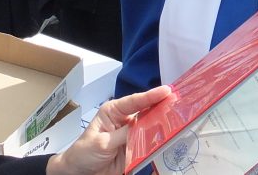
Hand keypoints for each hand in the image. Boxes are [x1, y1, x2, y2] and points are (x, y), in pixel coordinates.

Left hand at [46, 85, 172, 174]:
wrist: (79, 173)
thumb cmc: (84, 152)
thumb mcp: (102, 142)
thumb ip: (123, 135)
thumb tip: (143, 127)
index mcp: (114, 111)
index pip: (134, 101)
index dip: (151, 95)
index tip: (166, 90)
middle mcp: (124, 121)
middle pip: (146, 112)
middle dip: (161, 107)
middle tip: (178, 102)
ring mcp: (131, 135)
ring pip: (150, 128)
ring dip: (162, 125)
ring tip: (178, 119)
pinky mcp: (135, 150)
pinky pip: (149, 146)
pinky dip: (158, 144)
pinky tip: (169, 139)